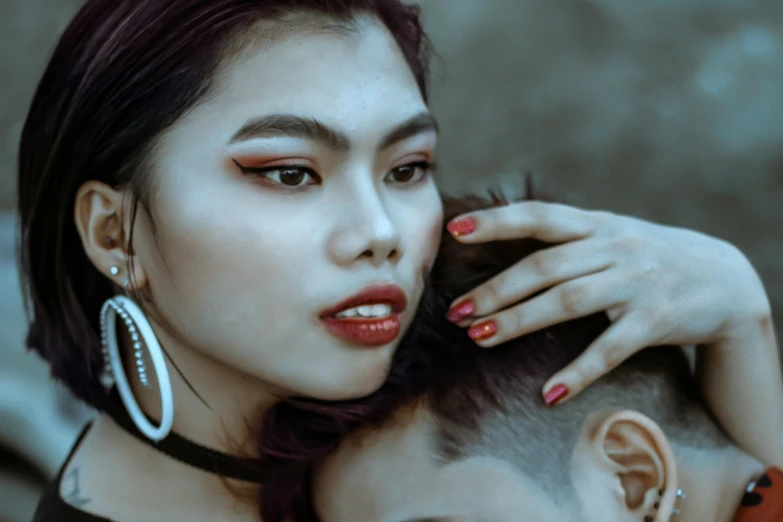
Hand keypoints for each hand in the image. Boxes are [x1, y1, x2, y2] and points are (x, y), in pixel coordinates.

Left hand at [444, 200, 771, 404]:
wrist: (728, 280)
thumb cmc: (652, 258)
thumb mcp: (613, 234)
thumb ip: (568, 238)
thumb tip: (505, 239)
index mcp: (596, 225)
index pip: (539, 216)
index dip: (497, 222)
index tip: (455, 230)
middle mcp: (614, 247)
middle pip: (543, 267)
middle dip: (495, 291)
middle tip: (457, 313)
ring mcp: (635, 282)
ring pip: (567, 301)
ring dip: (519, 322)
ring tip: (480, 339)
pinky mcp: (657, 319)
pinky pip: (610, 348)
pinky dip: (578, 371)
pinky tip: (549, 393)